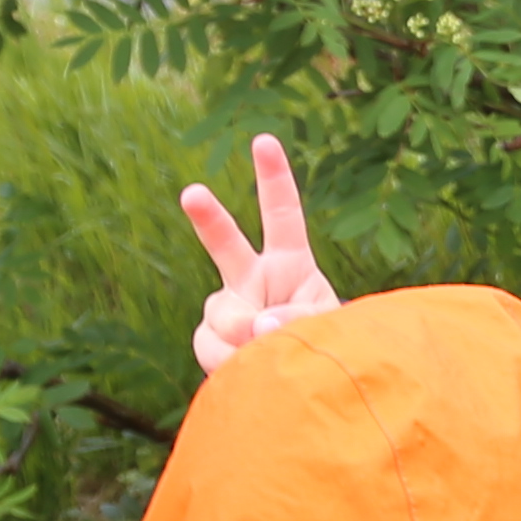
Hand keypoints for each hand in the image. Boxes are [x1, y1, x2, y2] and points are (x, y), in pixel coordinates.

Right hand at [175, 132, 345, 376]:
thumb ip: (298, 319)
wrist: (297, 379)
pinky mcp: (210, 335)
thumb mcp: (327, 326)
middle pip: (226, 243)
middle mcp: (254, 277)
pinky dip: (233, 361)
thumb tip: (255, 326)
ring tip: (270, 352)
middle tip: (193, 193)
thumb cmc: (323, 343)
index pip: (282, 215)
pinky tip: (248, 366)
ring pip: (224, 312)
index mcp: (291, 263)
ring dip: (248, 337)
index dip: (274, 178)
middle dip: (208, 218)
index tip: (263, 141)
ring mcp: (228, 305)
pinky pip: (212, 345)